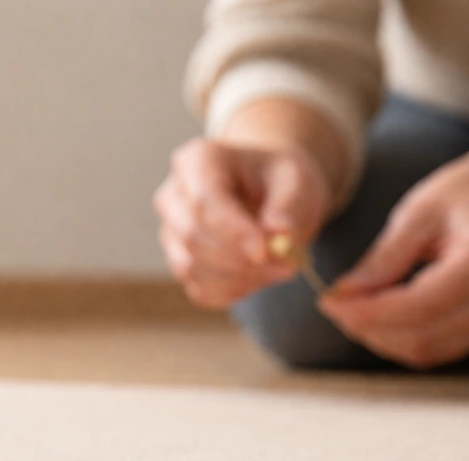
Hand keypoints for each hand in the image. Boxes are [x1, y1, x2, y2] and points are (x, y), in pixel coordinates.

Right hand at [153, 138, 330, 308]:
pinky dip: (234, 292)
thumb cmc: (279, 181)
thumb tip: (280, 234)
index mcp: (197, 160)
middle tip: (287, 264)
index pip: (204, 200)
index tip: (265, 252)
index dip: (232, 231)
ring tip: (281, 267)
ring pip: (192, 267)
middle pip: (192, 236)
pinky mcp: (181, 263)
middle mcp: (174, 197)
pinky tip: (261, 277)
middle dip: (239, 259)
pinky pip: (200, 289)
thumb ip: (290, 205)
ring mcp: (172, 233)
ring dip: (240, 278)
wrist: (269, 195)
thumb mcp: (296, 181)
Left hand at [319, 160, 468, 368]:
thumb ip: (382, 258)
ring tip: (351, 309)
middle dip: (368, 326)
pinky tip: (377, 316)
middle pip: (420, 335)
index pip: (419, 304)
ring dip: (379, 337)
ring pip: (424, 350)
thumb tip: (344, 295)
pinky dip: (398, 340)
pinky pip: (434, 350)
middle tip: (333, 305)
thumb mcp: (416, 213)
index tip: (329, 301)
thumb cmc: (458, 198)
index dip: (368, 311)